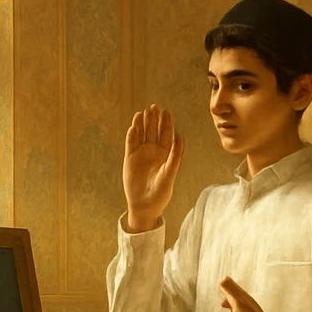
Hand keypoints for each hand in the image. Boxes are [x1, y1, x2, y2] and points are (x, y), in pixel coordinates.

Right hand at [123, 105, 183, 231]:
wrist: (145, 205)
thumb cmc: (161, 192)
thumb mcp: (170, 173)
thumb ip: (175, 155)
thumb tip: (181, 137)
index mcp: (165, 153)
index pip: (166, 134)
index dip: (166, 123)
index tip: (165, 111)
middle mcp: (153, 150)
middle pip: (154, 130)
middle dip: (154, 119)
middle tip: (154, 107)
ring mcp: (141, 153)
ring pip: (142, 134)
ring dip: (142, 124)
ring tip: (142, 112)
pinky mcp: (129, 157)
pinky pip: (130, 143)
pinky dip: (131, 135)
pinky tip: (133, 127)